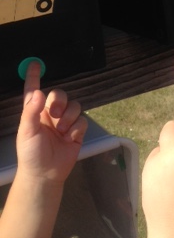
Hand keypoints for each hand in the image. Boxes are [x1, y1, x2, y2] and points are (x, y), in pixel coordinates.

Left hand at [16, 61, 87, 184]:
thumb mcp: (26, 132)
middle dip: (59, 101)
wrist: (46, 174)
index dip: (34, 77)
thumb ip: (31, 111)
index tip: (35, 64)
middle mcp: (50, 114)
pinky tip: (70, 138)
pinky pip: (82, 120)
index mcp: (34, 112)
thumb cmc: (30, 153)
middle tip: (54, 114)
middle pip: (59, 95)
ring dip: (69, 117)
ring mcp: (64, 123)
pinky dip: (77, 128)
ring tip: (62, 131)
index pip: (34, 90)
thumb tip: (38, 92)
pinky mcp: (77, 132)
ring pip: (74, 106)